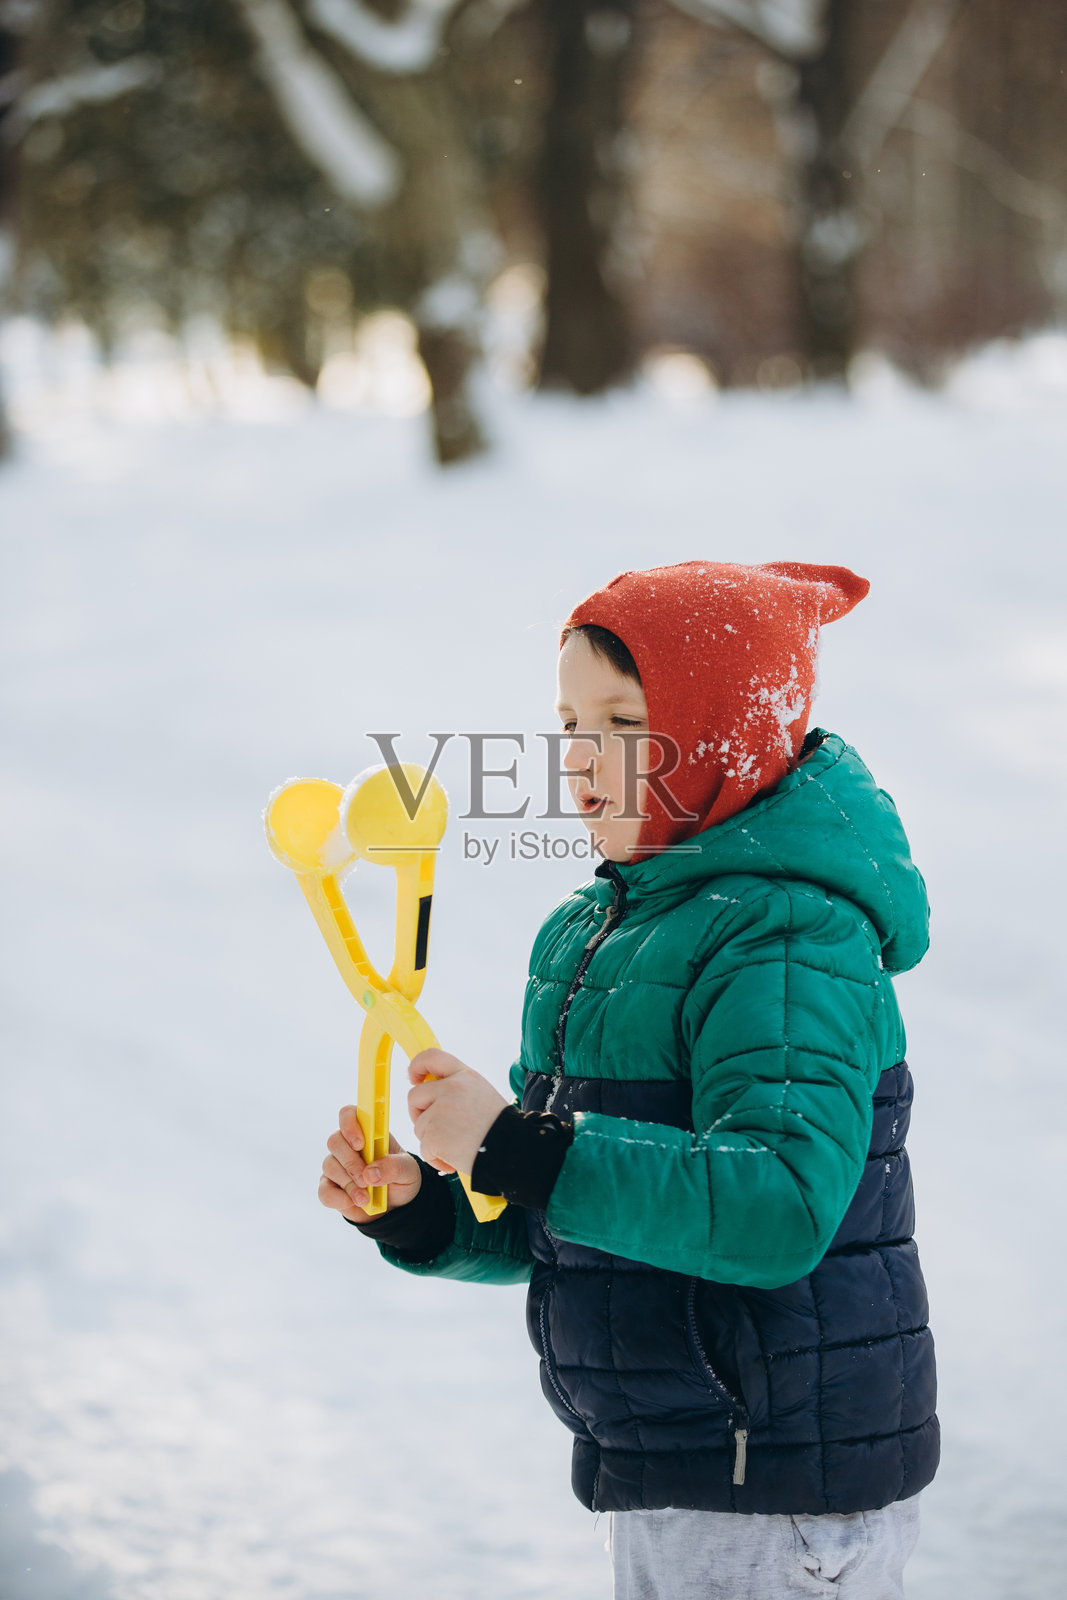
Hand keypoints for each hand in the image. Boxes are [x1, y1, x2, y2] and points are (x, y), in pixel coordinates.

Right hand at [318, 1105, 422, 1222]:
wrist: (397, 1206)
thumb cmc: (402, 1178)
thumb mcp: (408, 1171)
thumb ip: (394, 1167)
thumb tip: (370, 1173)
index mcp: (368, 1132)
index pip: (348, 1114)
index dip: (349, 1125)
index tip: (360, 1144)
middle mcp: (348, 1145)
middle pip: (334, 1141)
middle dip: (351, 1162)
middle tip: (367, 1180)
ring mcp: (337, 1166)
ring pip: (329, 1166)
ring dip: (349, 1184)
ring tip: (366, 1197)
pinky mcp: (331, 1188)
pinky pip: (324, 1191)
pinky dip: (338, 1199)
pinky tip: (353, 1202)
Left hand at [407, 1049, 507, 1176]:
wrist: (513, 1150)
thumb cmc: (499, 1127)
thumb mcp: (481, 1094)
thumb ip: (457, 1088)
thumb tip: (430, 1091)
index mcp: (464, 1075)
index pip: (431, 1057)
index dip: (416, 1066)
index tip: (414, 1079)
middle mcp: (450, 1088)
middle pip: (415, 1096)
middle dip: (419, 1113)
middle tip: (435, 1128)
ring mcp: (440, 1111)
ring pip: (419, 1126)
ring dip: (432, 1140)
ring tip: (457, 1147)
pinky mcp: (434, 1135)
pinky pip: (424, 1149)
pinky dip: (436, 1158)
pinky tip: (454, 1160)